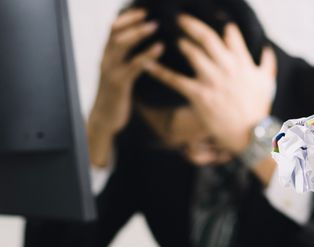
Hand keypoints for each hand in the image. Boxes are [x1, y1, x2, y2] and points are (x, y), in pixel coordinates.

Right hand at [90, 8, 163, 134]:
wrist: (106, 119)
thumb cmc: (118, 96)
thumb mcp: (122, 73)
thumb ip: (130, 59)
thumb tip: (148, 47)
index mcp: (108, 55)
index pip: (113, 28)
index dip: (126, 17)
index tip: (143, 9)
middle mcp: (106, 59)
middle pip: (115, 31)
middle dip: (132, 20)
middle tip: (149, 13)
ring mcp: (110, 71)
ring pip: (120, 45)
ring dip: (138, 33)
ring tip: (154, 26)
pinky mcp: (118, 84)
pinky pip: (132, 66)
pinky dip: (146, 55)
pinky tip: (159, 49)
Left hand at [144, 14, 275, 153]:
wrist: (251, 133)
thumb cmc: (259, 109)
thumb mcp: (267, 83)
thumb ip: (267, 63)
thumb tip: (266, 48)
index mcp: (242, 62)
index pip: (230, 34)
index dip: (218, 22)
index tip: (210, 14)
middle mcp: (226, 67)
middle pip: (206, 37)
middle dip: (190, 24)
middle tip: (178, 17)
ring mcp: (212, 80)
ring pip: (191, 53)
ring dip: (179, 42)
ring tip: (168, 36)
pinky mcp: (199, 95)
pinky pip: (175, 80)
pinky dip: (159, 71)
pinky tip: (146, 64)